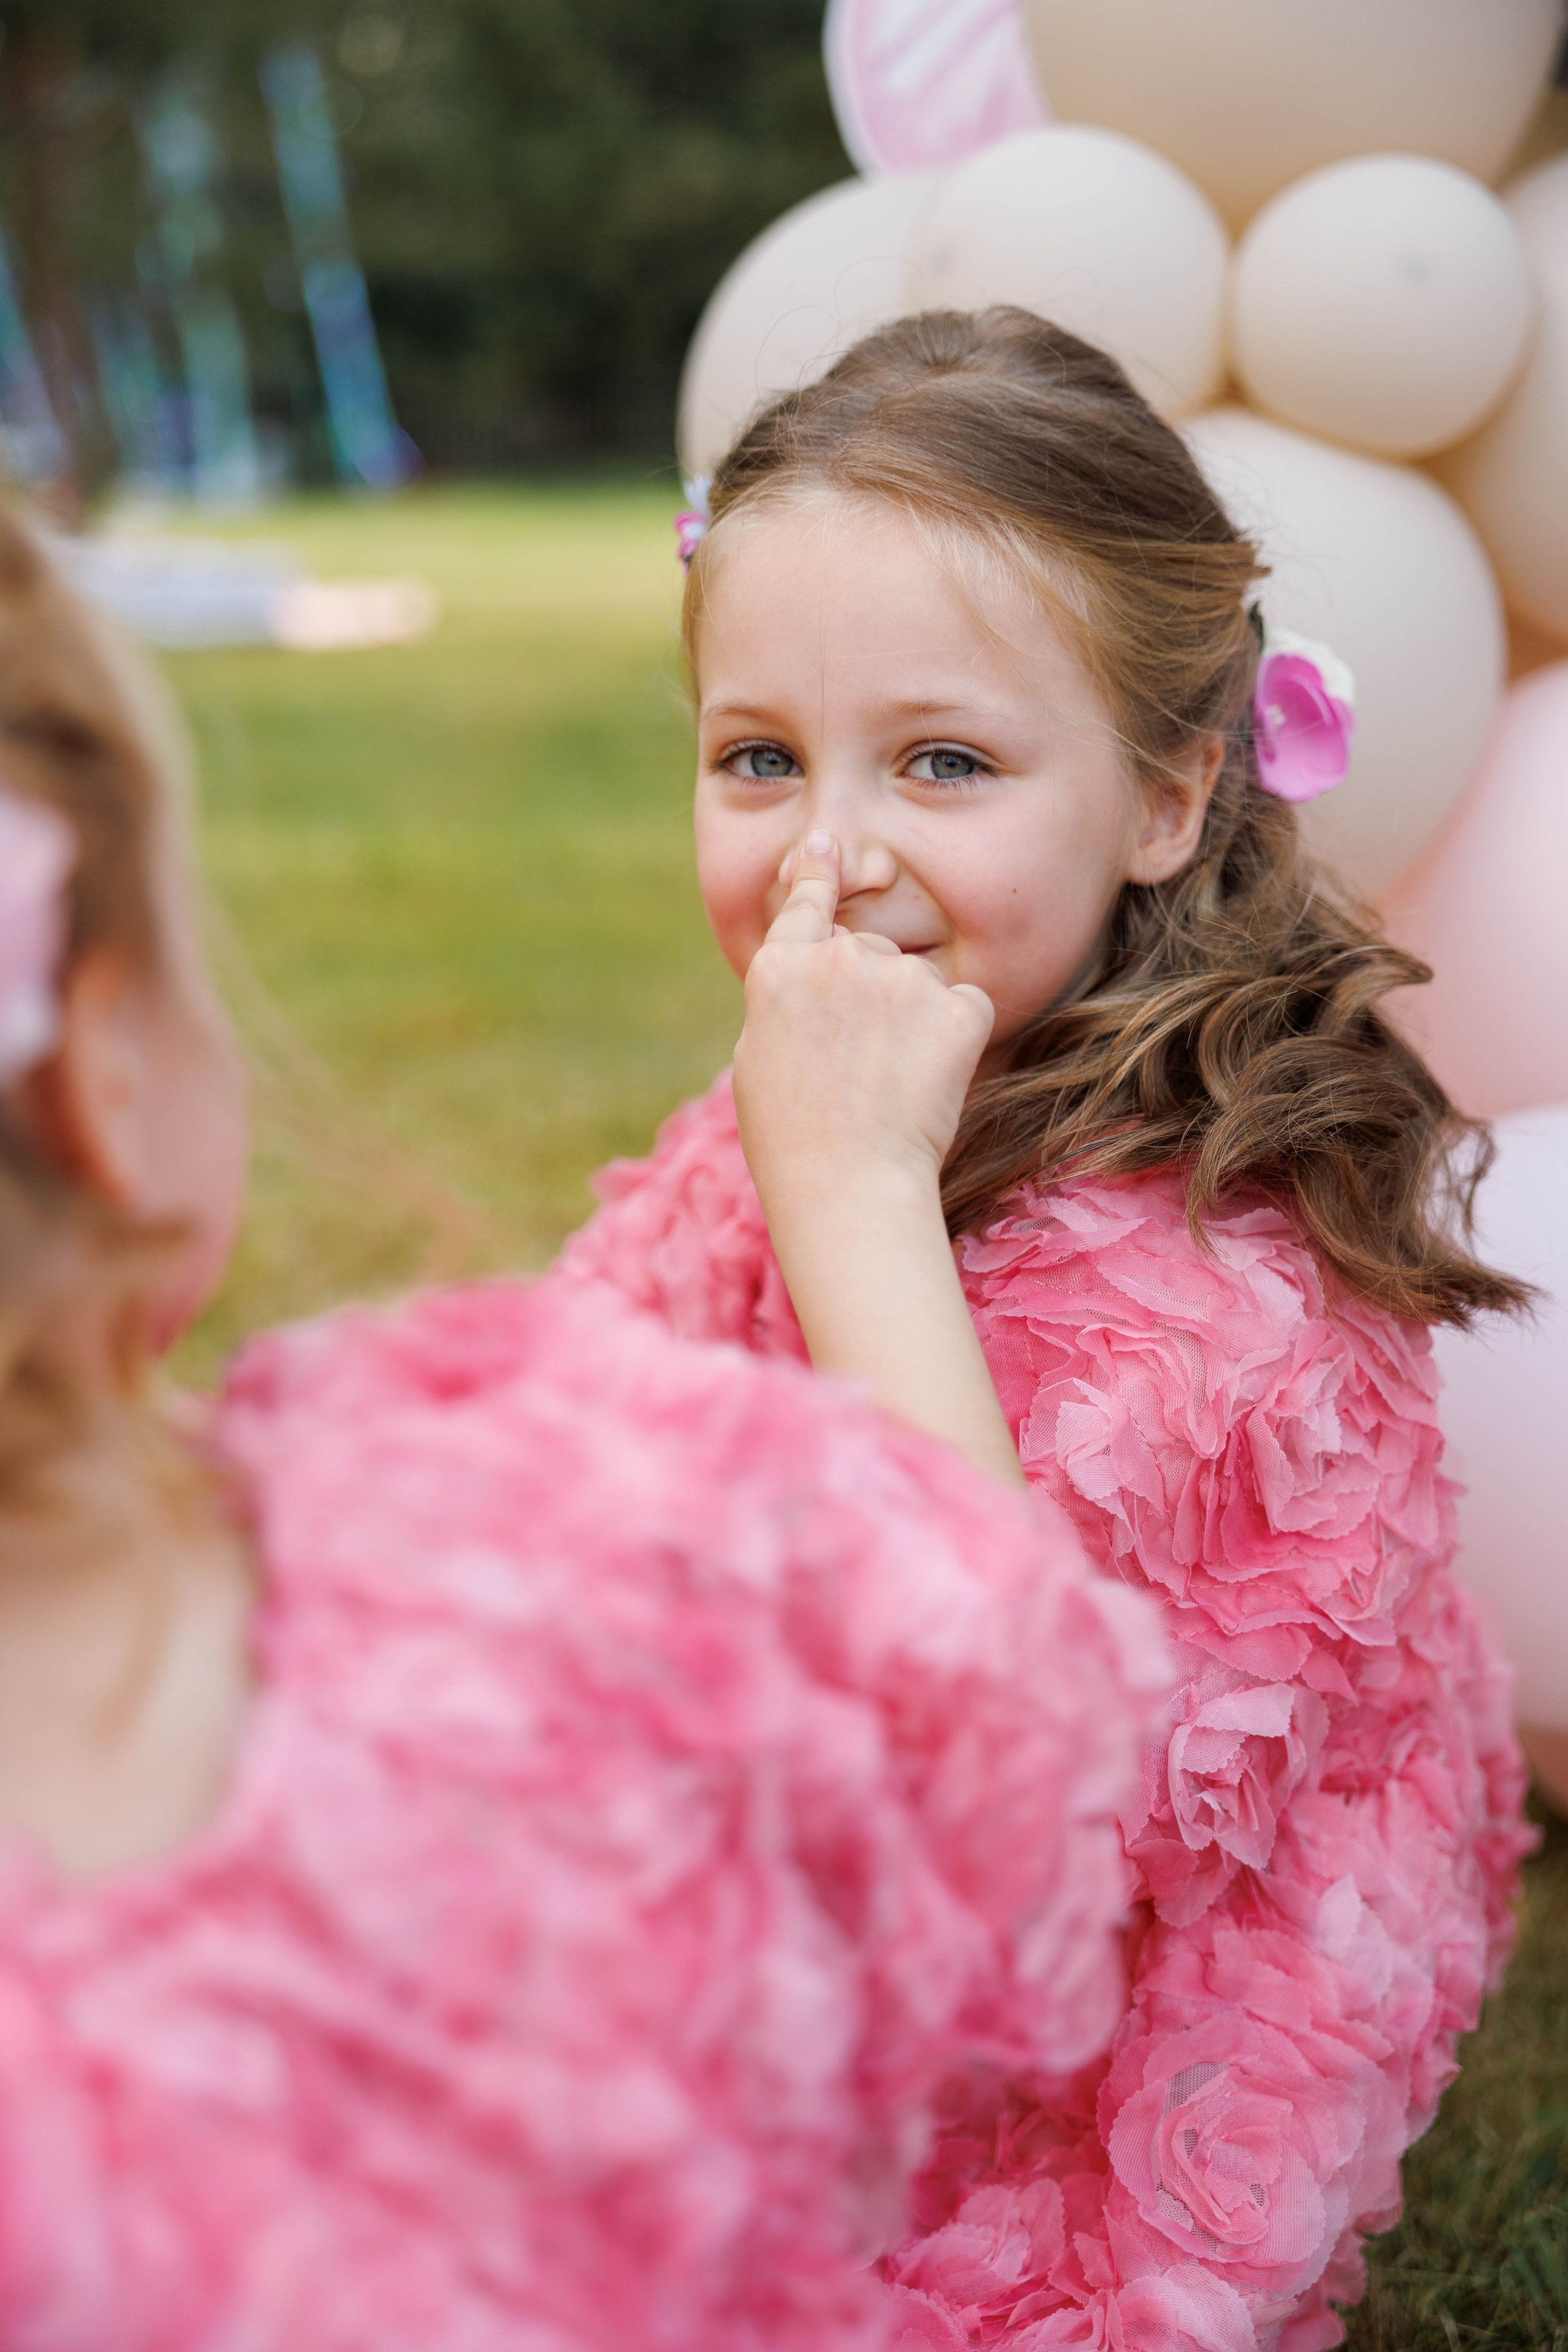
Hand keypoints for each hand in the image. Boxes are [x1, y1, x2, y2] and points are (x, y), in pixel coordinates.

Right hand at [733, 830, 994, 1216]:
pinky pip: (967, 1004)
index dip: (819, 874)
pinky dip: (959, 1035)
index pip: (806, 902)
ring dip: (914, 1016)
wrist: (847, 1184)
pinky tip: (934, 1079)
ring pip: (918, 979)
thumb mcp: (759, 1061)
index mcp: (780, 969)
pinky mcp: (955, 1007)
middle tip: (860, 1066)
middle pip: (868, 952)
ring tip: (894, 1082)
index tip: (828, 847)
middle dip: (871, 994)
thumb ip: (786, 1005)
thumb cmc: (791, 1141)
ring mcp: (900, 979)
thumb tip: (808, 985)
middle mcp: (839, 958)